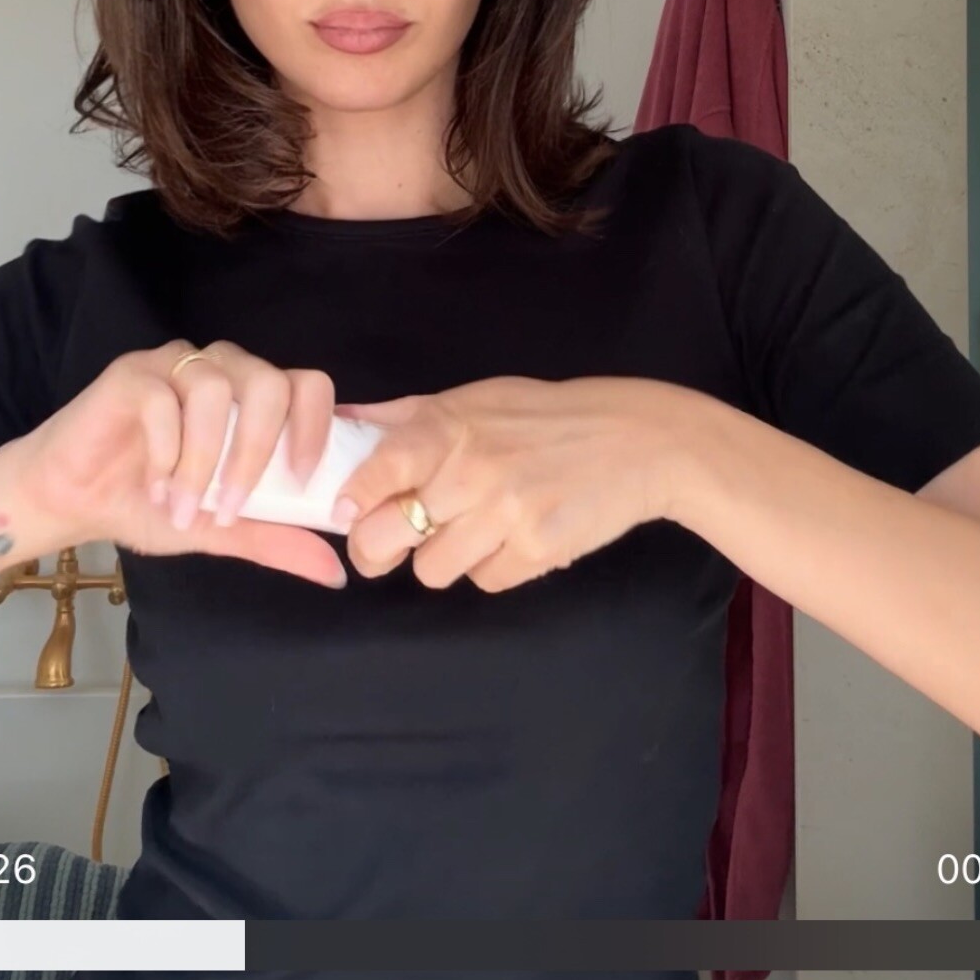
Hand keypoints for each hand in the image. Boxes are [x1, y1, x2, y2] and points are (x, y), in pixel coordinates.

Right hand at [10, 338, 345, 586]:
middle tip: (229, 508)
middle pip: (269, 383)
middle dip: (256, 453)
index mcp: (253, 398)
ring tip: (183, 507)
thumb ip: (276, 539)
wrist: (74, 501)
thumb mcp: (223, 530)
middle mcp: (222, 370)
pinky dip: (166, 452)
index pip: (308, 386)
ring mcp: (177, 365)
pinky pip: (164, 400)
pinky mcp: (132, 373)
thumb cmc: (152, 504)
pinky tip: (156, 486)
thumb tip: (336, 572)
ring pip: (216, 390)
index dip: (315, 427)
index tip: (301, 481)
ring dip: (204, 460)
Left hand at [331, 374, 690, 591]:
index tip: (343, 511)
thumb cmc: (546, 415)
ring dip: (444, 558)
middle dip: (377, 549)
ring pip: (433, 570)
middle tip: (388, 544)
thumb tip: (342, 422)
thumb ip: (406, 416)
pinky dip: (493, 567)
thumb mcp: (475, 398)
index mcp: (450, 427)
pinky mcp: (537, 551)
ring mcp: (506, 514)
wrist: (636, 441)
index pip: (378, 469)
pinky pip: (486, 581)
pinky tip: (514, 537)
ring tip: (472, 530)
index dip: (352, 497)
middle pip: (388, 537)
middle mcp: (472, 471)